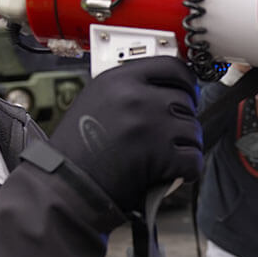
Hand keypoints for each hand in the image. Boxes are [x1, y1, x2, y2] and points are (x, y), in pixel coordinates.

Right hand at [50, 56, 200, 212]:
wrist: (64, 189)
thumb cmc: (75, 153)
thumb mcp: (94, 102)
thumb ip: (127, 91)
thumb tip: (163, 91)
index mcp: (118, 79)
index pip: (172, 67)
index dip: (186, 82)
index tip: (188, 92)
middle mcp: (135, 96)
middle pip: (185, 101)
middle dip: (181, 121)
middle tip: (169, 137)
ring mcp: (150, 124)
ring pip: (193, 130)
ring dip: (184, 147)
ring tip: (163, 158)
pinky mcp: (160, 154)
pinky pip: (193, 159)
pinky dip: (186, 171)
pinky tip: (169, 174)